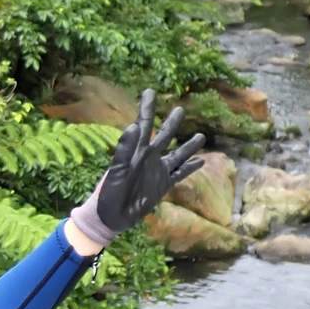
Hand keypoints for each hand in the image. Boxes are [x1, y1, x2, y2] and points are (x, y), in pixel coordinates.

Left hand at [69, 90, 204, 246]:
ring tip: (201, 136)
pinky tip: (201, 161)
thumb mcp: (116, 170)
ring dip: (189, 146)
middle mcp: (149, 158)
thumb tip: (134, 124)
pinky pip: (180, 174)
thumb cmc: (108, 193)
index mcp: (136, 151)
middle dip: (172, 123)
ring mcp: (157, 171)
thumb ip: (124, 149)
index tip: (150, 91)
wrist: (110, 218)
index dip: (147, 108)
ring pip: (177, 155)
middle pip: (164, 136)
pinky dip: (191, 168)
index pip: (144, 124)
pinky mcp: (163, 186)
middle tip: (180, 109)